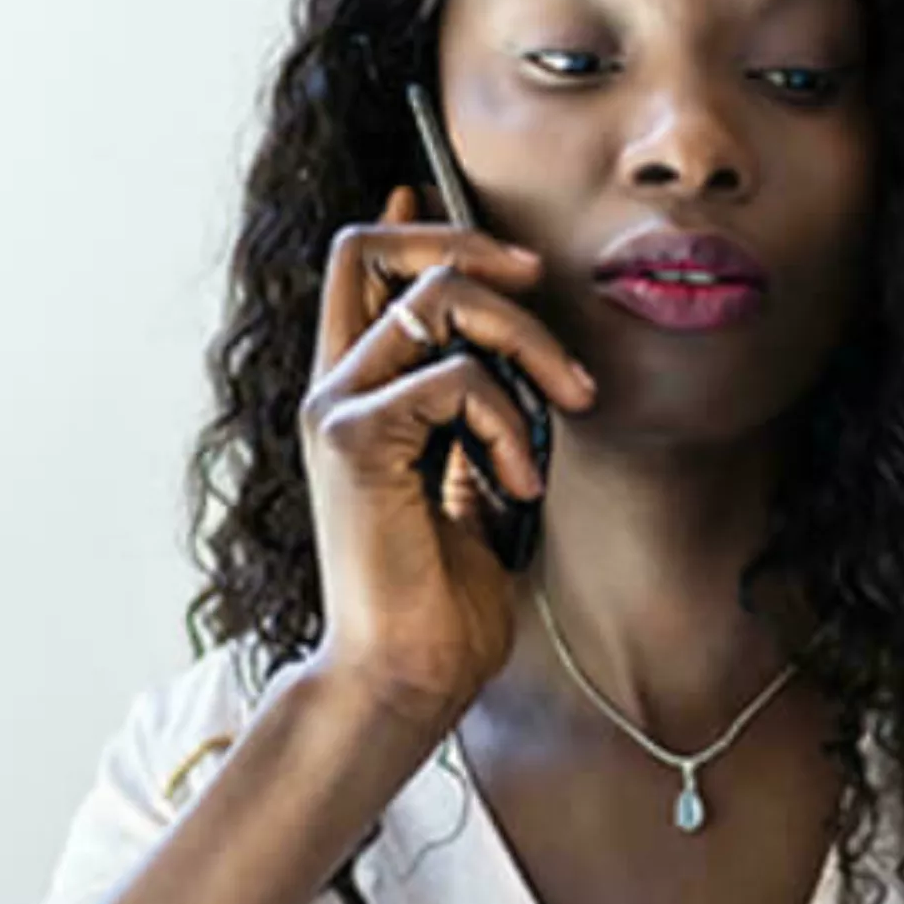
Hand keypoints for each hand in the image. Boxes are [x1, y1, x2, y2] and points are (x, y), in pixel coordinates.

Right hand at [302, 187, 595, 737]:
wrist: (404, 678)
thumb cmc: (439, 603)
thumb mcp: (467, 486)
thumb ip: (469, 418)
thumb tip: (495, 362)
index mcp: (355, 397)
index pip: (362, 266)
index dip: (422, 225)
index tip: (502, 243)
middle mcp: (332, 391)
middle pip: (378, 247)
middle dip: (472, 245)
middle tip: (542, 287)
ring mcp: (335, 411)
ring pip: (436, 298)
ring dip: (527, 338)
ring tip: (570, 403)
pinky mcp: (354, 442)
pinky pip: (454, 379)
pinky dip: (507, 421)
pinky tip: (517, 483)